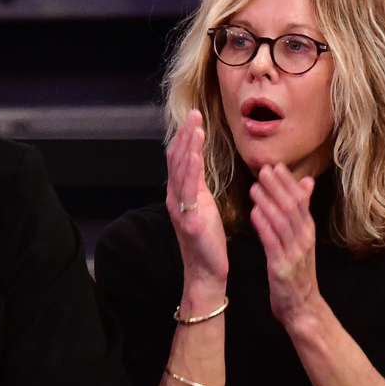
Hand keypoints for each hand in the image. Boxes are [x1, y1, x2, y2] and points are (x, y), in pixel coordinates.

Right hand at [167, 110, 229, 311]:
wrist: (206, 272)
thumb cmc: (209, 242)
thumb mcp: (205, 208)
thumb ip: (199, 186)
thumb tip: (199, 163)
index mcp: (181, 194)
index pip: (179, 159)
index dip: (185, 138)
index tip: (195, 118)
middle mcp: (175, 198)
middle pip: (176, 159)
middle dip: (185, 134)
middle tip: (194, 113)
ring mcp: (179, 208)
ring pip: (179, 170)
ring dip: (187, 145)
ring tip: (195, 125)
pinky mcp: (188, 219)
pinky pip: (187, 188)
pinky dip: (189, 167)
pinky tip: (195, 152)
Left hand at [249, 164, 319, 327]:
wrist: (302, 307)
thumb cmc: (297, 272)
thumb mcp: (302, 239)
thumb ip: (301, 211)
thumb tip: (306, 182)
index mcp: (308, 230)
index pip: (300, 200)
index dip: (287, 182)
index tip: (274, 165)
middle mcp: (304, 239)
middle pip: (292, 207)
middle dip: (278, 187)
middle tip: (263, 170)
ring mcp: (294, 254)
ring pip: (283, 222)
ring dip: (269, 203)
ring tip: (255, 187)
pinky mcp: (282, 268)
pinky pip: (273, 243)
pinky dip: (264, 226)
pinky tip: (254, 213)